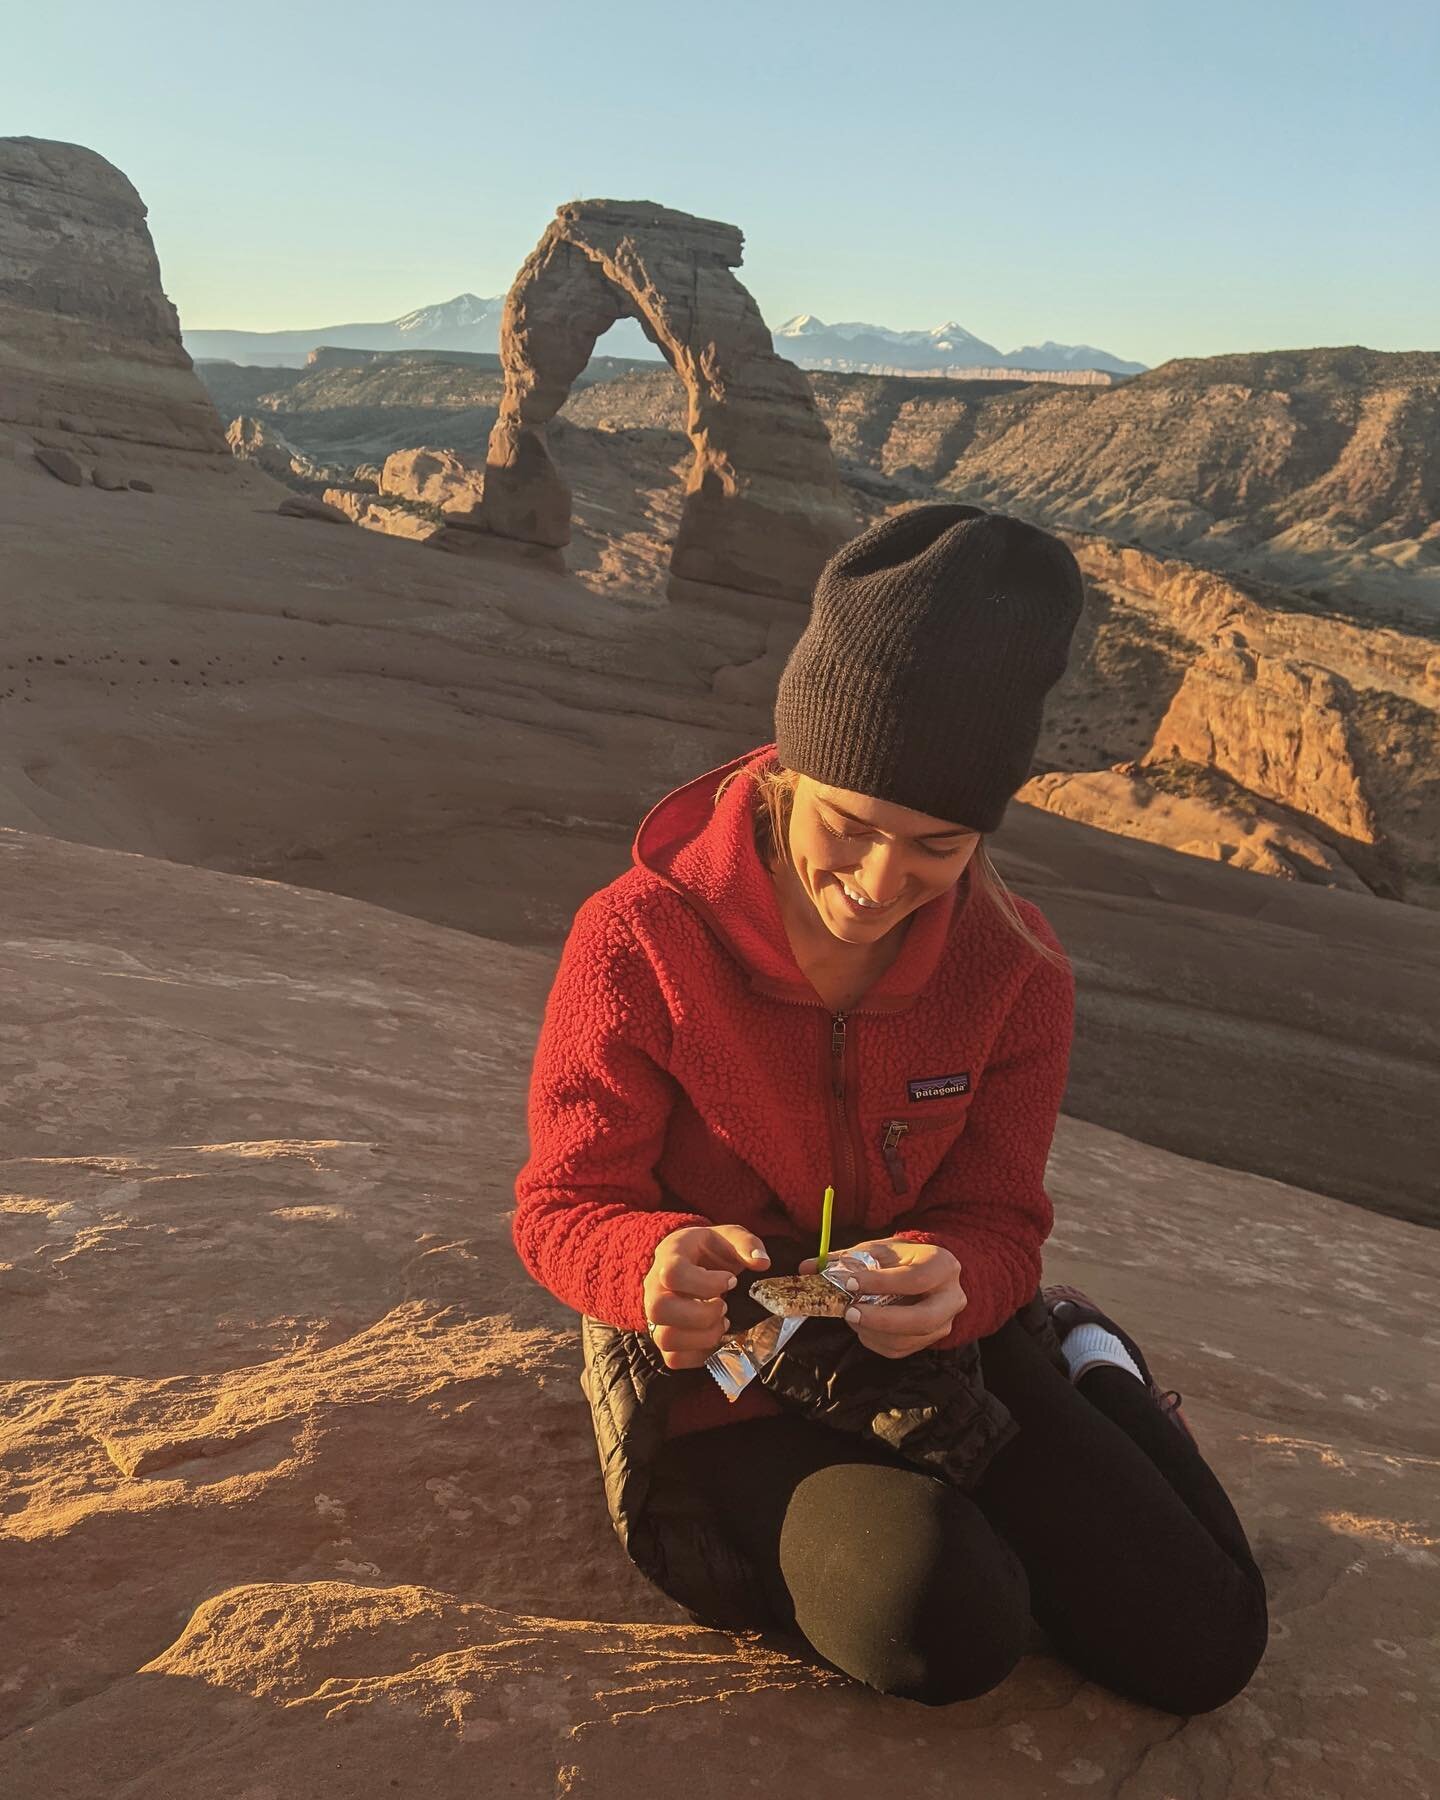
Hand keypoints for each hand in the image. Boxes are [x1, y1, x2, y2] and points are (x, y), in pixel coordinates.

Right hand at [643, 1224, 770, 1369]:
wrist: (690, 1262)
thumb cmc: (709, 1251)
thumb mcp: (728, 1237)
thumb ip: (746, 1244)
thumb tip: (762, 1262)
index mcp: (669, 1257)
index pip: (673, 1273)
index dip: (706, 1283)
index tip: (731, 1280)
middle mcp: (654, 1288)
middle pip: (660, 1309)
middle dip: (702, 1314)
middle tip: (724, 1305)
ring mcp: (656, 1316)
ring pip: (665, 1338)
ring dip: (703, 1337)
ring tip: (723, 1323)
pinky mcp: (663, 1338)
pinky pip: (673, 1359)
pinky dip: (699, 1355)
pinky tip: (715, 1337)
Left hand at [799, 1239, 965, 1359]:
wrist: (926, 1271)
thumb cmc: (900, 1259)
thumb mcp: (877, 1251)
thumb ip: (843, 1260)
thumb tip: (806, 1267)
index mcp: (943, 1265)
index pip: (915, 1279)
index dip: (882, 1284)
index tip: (850, 1283)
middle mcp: (952, 1297)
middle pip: (921, 1319)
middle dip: (882, 1319)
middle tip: (850, 1313)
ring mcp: (944, 1323)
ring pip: (910, 1339)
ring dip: (874, 1332)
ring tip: (851, 1317)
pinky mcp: (930, 1341)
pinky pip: (902, 1350)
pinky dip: (876, 1342)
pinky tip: (863, 1328)